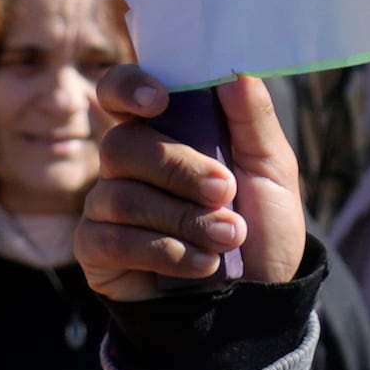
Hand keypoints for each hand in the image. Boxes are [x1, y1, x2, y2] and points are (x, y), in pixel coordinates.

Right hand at [81, 68, 303, 298]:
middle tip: (225, 191)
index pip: (120, 91)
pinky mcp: (97, 251)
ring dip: (184, 219)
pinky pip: (111, 239)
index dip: (128, 87)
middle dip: (178, 170)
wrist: (257, 299)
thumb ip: (253, 118)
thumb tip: (235, 70)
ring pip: (121, 196)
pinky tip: (202, 264)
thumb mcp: (272, 169)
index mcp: (165, 131)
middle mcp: (128, 164)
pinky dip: (165, 252)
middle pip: (122, 145)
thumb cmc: (261, 225)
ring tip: (229, 237)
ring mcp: (107, 206)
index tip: (159, 102)